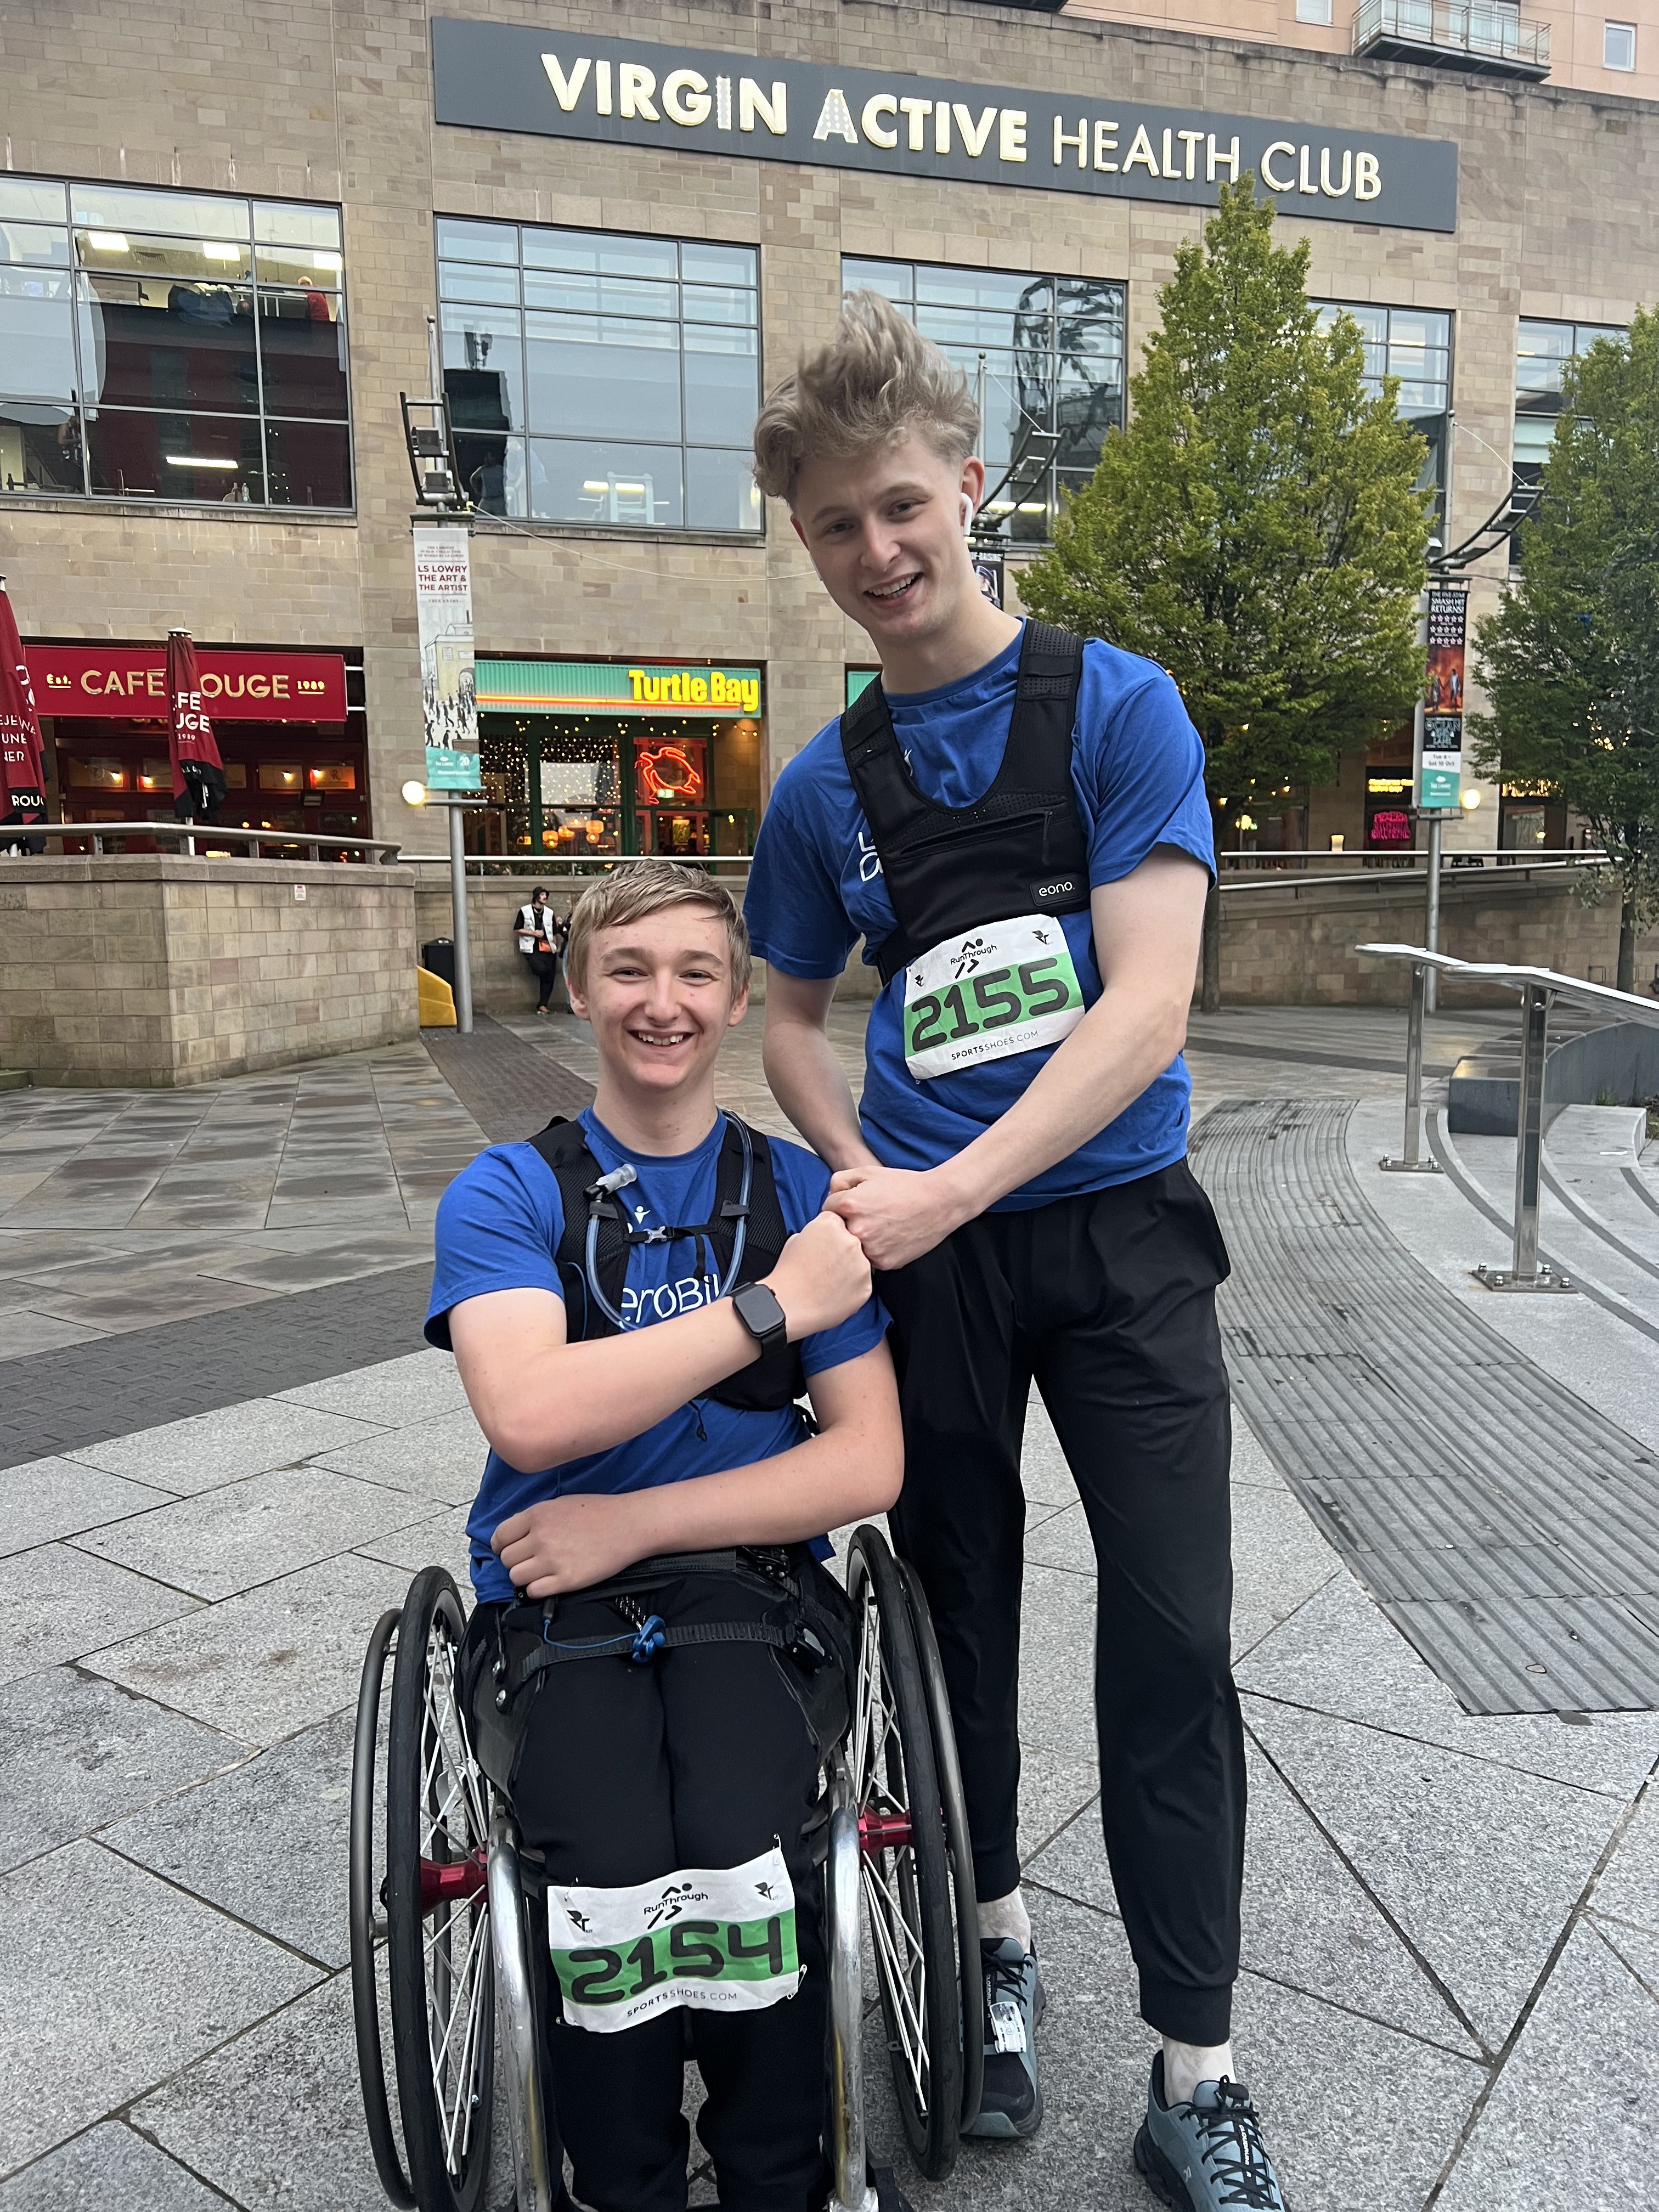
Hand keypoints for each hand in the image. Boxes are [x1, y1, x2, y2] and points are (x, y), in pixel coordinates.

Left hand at [492, 1493, 646, 1597]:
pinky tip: (548, 1581)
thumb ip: (535, 1518)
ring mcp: (553, 1559)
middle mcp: (541, 1537)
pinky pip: (534, 1591)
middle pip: (506, 1558)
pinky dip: (537, 1589)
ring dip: (524, 1577)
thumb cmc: (600, 1512)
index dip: (501, 1545)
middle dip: (515, 1561)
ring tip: (539, 1572)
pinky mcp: (566, 1579)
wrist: (628, 1525)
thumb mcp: (560, 1503)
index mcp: (538, 1514)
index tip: (505, 1550)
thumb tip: (516, 1535)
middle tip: (528, 1561)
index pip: (500, 1535)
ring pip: (516, 1577)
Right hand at [763, 1210, 871, 1338]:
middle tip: (826, 1265)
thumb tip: (823, 1237)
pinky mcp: (866, 1286)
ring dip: (849, 1268)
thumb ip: (816, 1233)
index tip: (824, 1245)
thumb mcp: (796, 1239)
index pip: (838, 1221)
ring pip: (860, 1262)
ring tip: (829, 1281)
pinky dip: (852, 1287)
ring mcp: (861, 1265)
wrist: (788, 1305)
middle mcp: (851, 1241)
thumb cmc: (788, 1275)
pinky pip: (862, 1283)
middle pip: (852, 1240)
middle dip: (842, 1250)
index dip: (829, 1235)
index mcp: (831, 1225)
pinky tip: (835, 1292)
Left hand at [823, 1163, 971, 1271]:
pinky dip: (876, 1251)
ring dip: (860, 1241)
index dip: (839, 1206)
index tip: (854, 1205)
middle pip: (837, 1233)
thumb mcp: (868, 1172)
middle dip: (847, 1225)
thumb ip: (839, 1181)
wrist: (939, 1202)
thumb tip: (829, 1197)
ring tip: (880, 1227)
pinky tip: (889, 1238)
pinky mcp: (885, 1263)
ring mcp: (872, 1249)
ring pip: (853, 1249)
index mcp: (849, 1205)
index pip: (826, 1211)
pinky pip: (870, 1260)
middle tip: (868, 1217)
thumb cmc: (904, 1186)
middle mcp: (857, 1230)